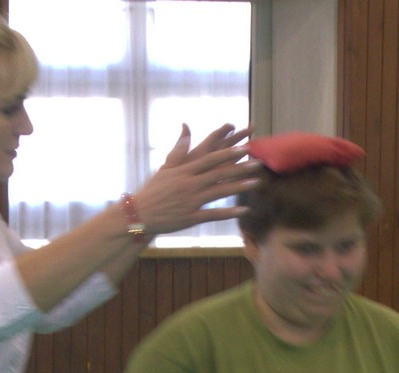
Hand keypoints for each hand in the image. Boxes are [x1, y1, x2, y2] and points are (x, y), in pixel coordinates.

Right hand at [130, 122, 260, 235]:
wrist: (139, 214)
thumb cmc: (152, 190)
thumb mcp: (165, 168)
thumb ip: (179, 150)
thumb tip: (186, 128)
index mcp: (185, 170)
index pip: (211, 158)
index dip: (229, 152)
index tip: (245, 147)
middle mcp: (190, 184)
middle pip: (220, 173)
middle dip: (241, 167)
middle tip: (259, 163)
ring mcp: (191, 201)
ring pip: (220, 192)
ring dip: (240, 187)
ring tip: (258, 183)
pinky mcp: (191, 217)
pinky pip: (214, 214)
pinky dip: (229, 212)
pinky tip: (244, 210)